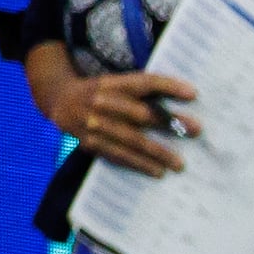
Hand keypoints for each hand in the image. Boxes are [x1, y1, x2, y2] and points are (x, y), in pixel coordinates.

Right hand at [62, 68, 201, 176]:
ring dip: (157, 153)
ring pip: (130, 140)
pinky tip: (157, 171)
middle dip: (170, 122)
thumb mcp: (115, 83)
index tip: (193, 93)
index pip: (143, 82)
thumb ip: (141, 90)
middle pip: (140, 113)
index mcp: (111, 83)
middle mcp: (101, 102)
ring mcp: (93, 124)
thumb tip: (184, 96)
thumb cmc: (99, 93)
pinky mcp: (89, 143)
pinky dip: (139, 164)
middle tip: (196, 130)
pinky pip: (118, 156)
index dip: (168, 86)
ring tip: (179, 163)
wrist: (58, 101)